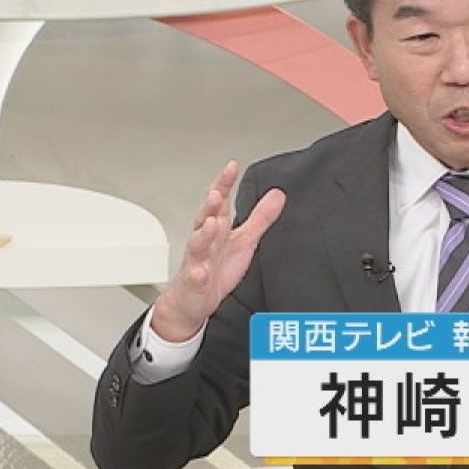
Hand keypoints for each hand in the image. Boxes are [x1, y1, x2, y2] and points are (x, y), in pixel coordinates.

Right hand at [152, 161, 286, 341]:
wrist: (191, 301)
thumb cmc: (215, 269)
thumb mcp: (244, 240)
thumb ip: (260, 218)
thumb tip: (277, 195)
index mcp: (217, 229)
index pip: (220, 202)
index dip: (224, 184)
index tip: (231, 167)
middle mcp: (205, 241)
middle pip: (205, 218)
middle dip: (210, 205)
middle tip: (217, 192)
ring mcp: (197, 261)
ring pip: (198, 244)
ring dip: (203, 234)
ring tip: (211, 223)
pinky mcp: (195, 283)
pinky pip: (195, 277)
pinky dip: (197, 274)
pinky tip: (201, 271)